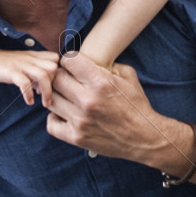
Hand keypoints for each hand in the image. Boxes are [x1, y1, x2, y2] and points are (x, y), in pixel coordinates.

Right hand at [0, 46, 59, 105]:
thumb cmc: (2, 65)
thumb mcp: (22, 65)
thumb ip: (33, 72)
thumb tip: (43, 89)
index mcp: (33, 56)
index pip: (56, 59)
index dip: (58, 73)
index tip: (52, 87)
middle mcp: (29, 59)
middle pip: (54, 67)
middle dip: (54, 84)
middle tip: (48, 96)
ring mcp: (20, 65)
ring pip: (43, 75)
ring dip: (46, 92)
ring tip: (43, 104)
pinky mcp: (10, 72)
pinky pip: (25, 82)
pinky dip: (29, 94)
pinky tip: (28, 101)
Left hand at [44, 51, 168, 165]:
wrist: (144, 137)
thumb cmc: (136, 105)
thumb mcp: (128, 76)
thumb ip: (107, 64)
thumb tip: (87, 58)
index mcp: (101, 82)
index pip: (69, 60)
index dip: (70, 60)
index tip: (73, 65)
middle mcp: (88, 101)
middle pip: (56, 79)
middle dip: (61, 76)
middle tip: (67, 80)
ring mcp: (81, 121)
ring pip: (51, 100)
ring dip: (56, 96)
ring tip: (66, 96)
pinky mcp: (77, 138)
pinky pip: (51, 124)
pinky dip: (55, 118)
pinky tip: (64, 114)